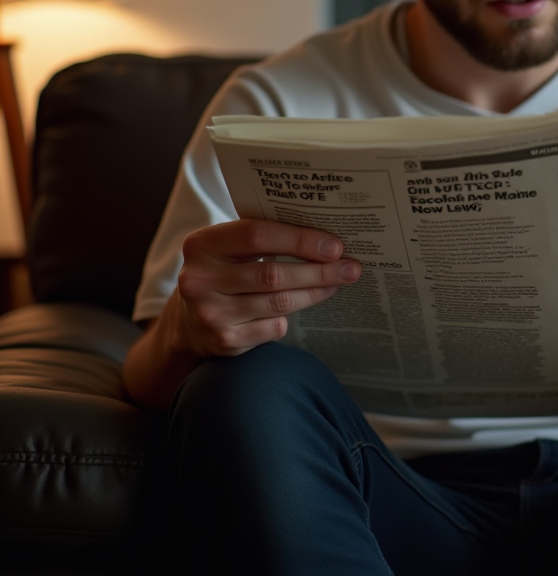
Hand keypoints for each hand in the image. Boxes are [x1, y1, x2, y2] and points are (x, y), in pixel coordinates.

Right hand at [174, 218, 360, 357]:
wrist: (188, 320)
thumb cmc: (224, 271)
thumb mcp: (230, 247)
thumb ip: (265, 238)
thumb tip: (325, 239)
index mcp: (202, 244)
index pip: (258, 235)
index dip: (300, 240)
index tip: (334, 245)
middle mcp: (199, 279)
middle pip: (273, 274)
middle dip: (318, 271)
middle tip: (350, 268)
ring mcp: (209, 313)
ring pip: (278, 302)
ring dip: (314, 292)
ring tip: (336, 283)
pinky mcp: (224, 340)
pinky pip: (274, 326)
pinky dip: (291, 316)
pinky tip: (304, 303)